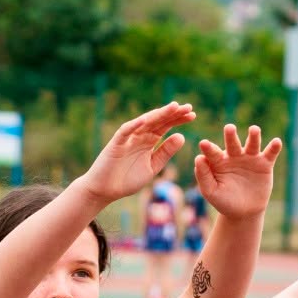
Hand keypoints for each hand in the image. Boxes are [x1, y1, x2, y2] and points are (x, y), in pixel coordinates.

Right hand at [77, 102, 195, 205]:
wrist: (105, 191)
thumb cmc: (127, 180)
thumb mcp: (152, 167)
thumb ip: (165, 152)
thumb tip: (182, 136)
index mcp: (149, 141)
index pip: (166, 126)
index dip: (178, 119)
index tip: (193, 114)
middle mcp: (139, 136)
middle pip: (158, 121)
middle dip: (173, 113)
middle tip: (188, 107)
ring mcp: (127, 138)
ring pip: (145, 122)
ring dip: (158, 114)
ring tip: (173, 107)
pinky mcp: (116, 143)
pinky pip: (125, 131)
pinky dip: (135, 125)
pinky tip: (147, 120)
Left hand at [195, 124, 282, 219]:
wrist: (243, 212)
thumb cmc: (223, 201)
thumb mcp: (211, 191)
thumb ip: (203, 176)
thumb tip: (198, 158)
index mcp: (219, 161)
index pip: (213, 153)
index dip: (209, 148)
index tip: (203, 144)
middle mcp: (234, 156)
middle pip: (233, 143)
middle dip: (231, 136)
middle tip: (229, 128)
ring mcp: (250, 158)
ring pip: (252, 144)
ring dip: (254, 136)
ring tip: (254, 130)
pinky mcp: (264, 164)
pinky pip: (270, 154)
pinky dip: (274, 147)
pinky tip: (276, 142)